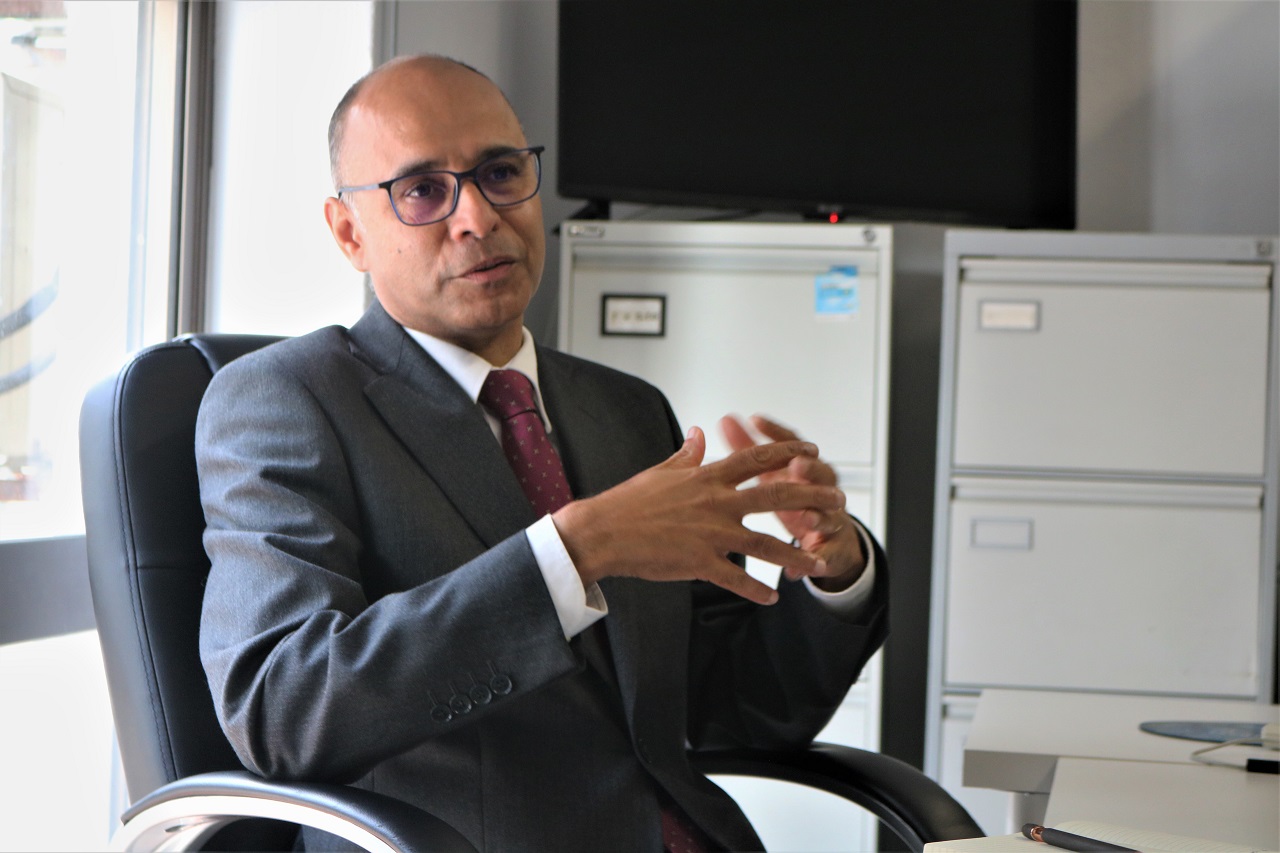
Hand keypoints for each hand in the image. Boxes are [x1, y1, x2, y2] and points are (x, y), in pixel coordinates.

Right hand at [552, 426, 846, 604]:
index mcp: (707, 477)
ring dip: (796, 555)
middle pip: (776, 496)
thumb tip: (699, 433)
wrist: (604, 531)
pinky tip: (773, 597)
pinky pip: (737, 579)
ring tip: (819, 563)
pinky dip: (756, 590)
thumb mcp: (661, 471)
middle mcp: (716, 502)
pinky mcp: (700, 561)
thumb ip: (687, 454)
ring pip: (765, 544)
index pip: (756, 459)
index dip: (787, 452)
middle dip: (811, 497)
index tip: (811, 449)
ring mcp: (711, 533)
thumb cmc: (628, 502)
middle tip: (838, 500)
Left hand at [720, 415, 866, 590]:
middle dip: (809, 470)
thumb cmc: (793, 500)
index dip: (776, 433)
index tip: (756, 420)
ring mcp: (828, 519)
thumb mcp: (770, 476)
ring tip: (806, 517)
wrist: (828, 539)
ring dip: (818, 515)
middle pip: (820, 474)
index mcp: (800, 471)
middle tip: (796, 466)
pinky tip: (803, 568)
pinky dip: (818, 560)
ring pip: (828, 515)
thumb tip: (726, 419)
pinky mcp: (832, 550)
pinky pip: (827, 555)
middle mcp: (819, 490)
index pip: (791, 446)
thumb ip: (746, 450)